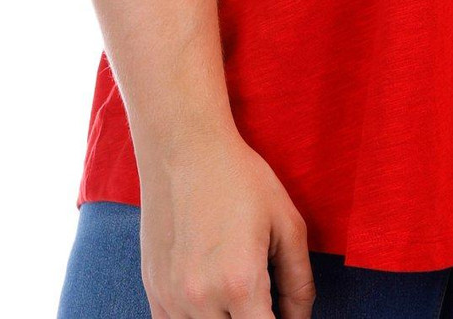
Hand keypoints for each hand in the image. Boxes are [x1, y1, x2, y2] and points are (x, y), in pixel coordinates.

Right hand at [137, 123, 315, 317]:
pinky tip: (212, 299)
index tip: (282, 312)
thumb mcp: (287, 222)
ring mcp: (171, 299)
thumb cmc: (240, 179)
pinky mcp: (154, 293)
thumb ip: (299, 281)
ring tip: (238, 294)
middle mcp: (201, 300)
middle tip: (264, 299)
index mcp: (240, 283)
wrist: (184, 149)